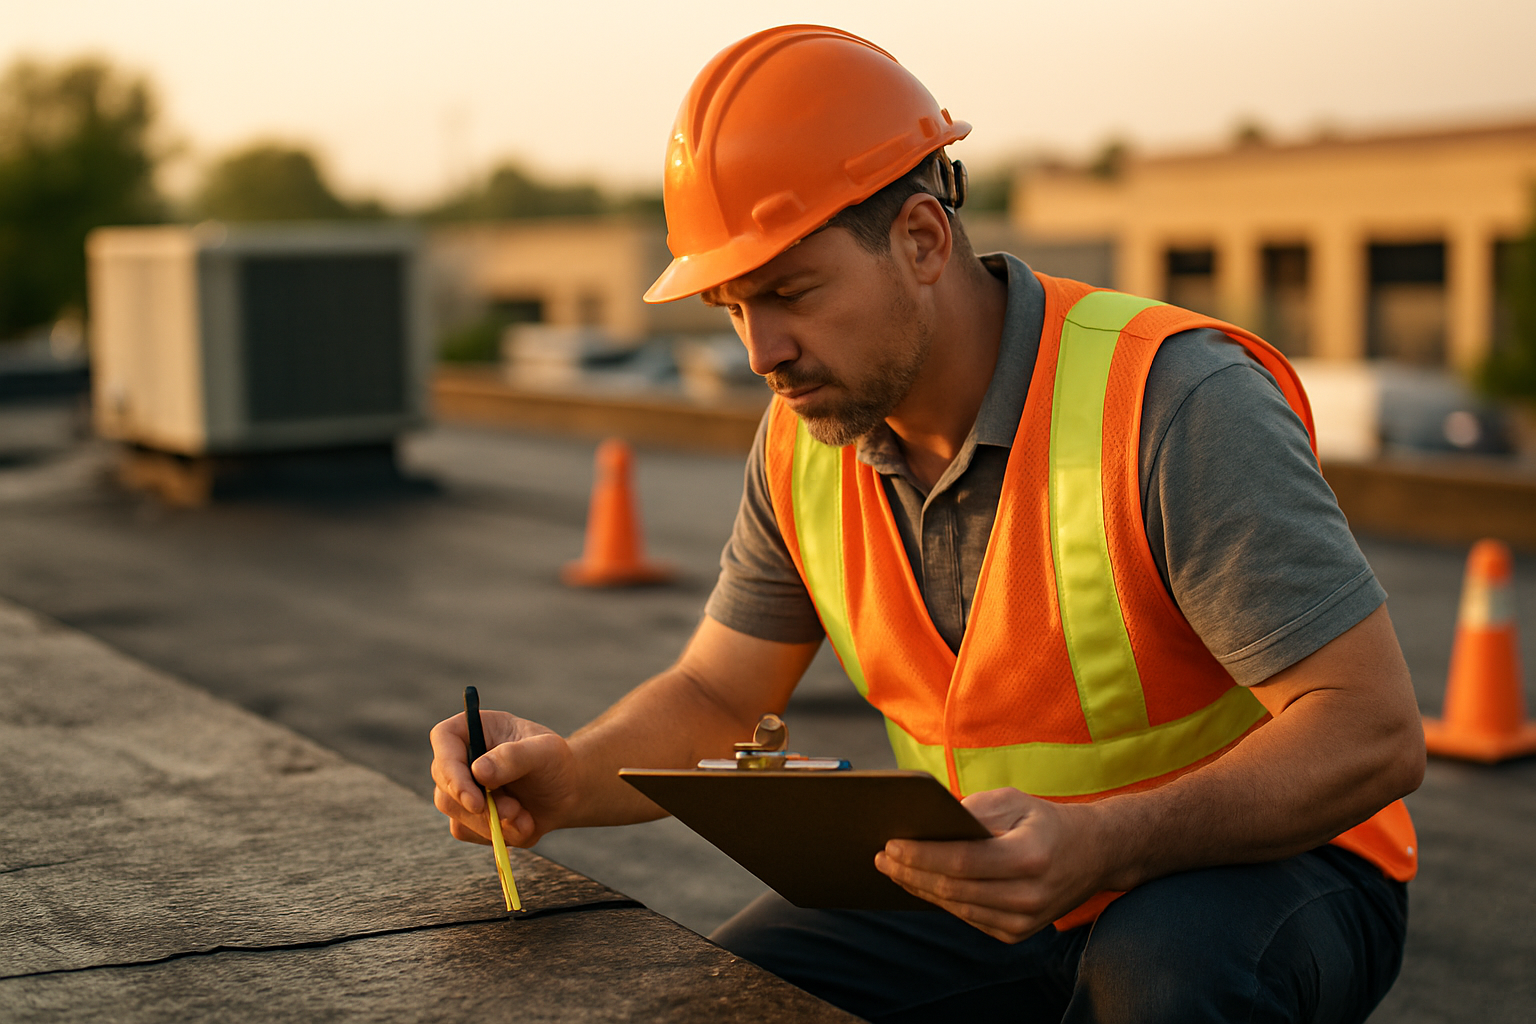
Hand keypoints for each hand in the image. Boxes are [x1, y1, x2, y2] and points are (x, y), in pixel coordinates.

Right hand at [429, 710, 581, 847]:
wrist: (567, 792)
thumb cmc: (555, 762)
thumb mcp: (546, 751)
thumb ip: (514, 757)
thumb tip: (478, 771)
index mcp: (475, 728)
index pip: (444, 739)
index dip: (450, 768)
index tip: (472, 798)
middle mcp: (462, 756)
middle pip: (443, 780)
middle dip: (476, 803)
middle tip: (512, 811)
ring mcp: (461, 786)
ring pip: (454, 811)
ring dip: (491, 821)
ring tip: (526, 815)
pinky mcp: (467, 815)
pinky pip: (468, 831)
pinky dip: (497, 834)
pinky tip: (523, 824)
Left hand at [874, 787, 1109, 942]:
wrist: (1094, 854)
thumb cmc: (1045, 821)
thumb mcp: (1013, 801)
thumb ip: (970, 811)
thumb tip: (925, 824)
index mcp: (1029, 856)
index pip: (962, 861)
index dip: (922, 855)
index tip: (891, 844)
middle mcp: (1028, 895)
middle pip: (953, 889)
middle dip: (910, 873)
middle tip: (881, 858)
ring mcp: (1024, 921)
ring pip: (957, 908)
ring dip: (920, 889)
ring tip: (893, 870)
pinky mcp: (1017, 934)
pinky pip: (968, 918)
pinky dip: (942, 901)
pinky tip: (920, 884)